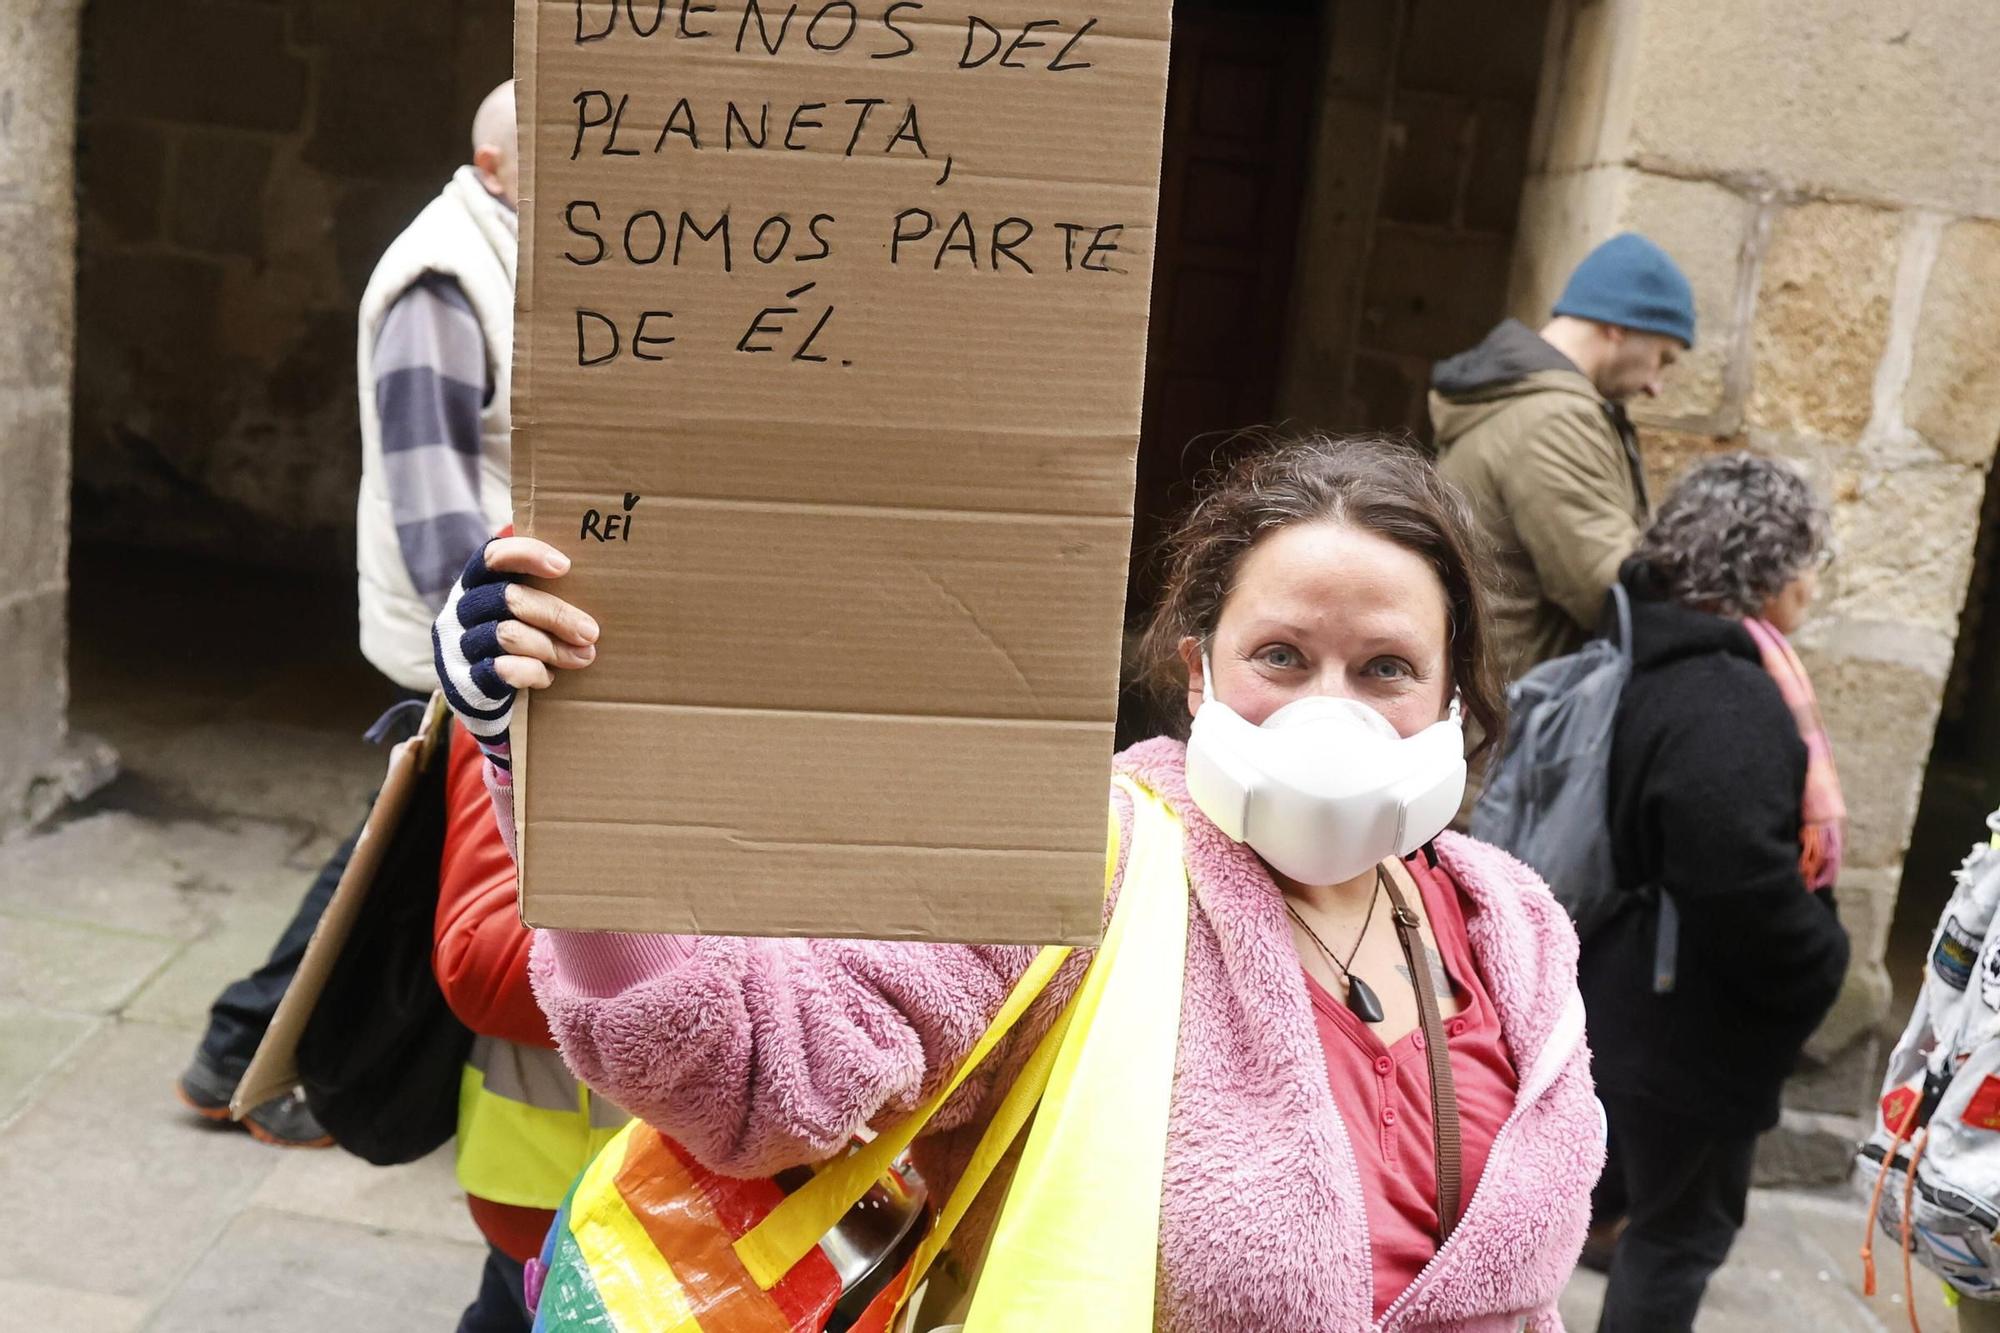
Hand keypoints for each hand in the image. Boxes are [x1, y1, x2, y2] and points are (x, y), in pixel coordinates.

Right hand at [433, 537, 599, 766]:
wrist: (479, 693)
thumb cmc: (515, 637)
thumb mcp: (522, 609)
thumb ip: (545, 594)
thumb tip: (598, 593)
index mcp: (477, 582)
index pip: (493, 556)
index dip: (527, 555)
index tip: (565, 566)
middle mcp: (462, 609)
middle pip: (508, 599)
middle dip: (556, 615)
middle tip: (590, 632)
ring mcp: (459, 644)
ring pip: (508, 635)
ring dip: (551, 647)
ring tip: (582, 657)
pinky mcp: (464, 679)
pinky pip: (502, 671)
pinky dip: (532, 672)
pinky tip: (548, 676)